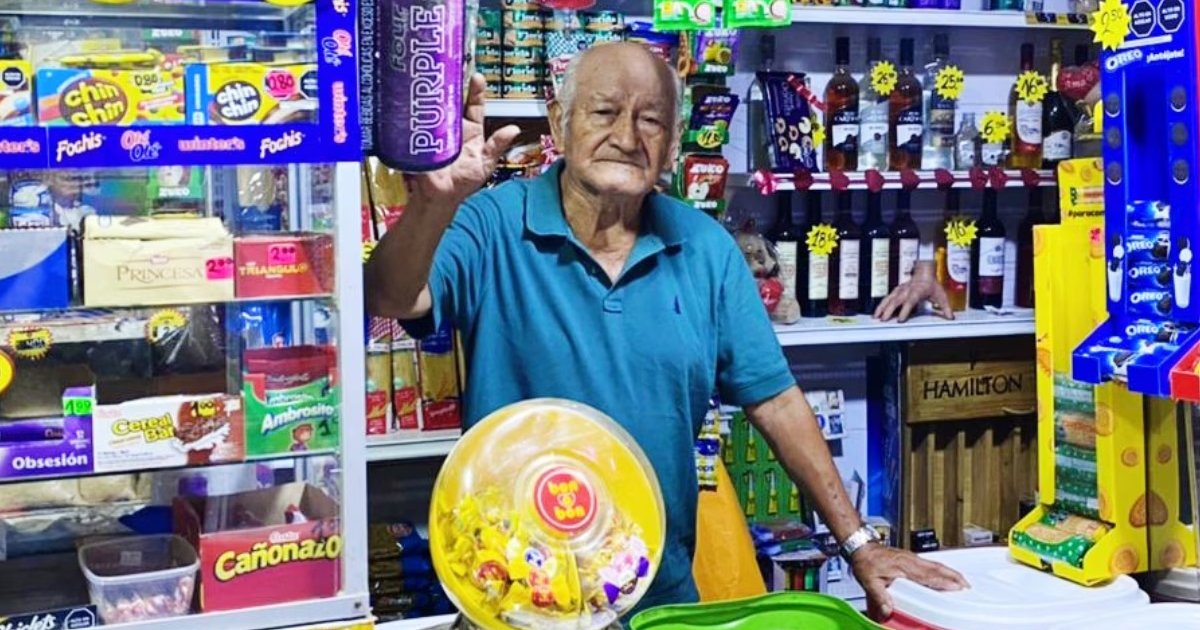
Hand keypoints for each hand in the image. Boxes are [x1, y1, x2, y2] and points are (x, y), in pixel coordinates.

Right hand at [405, 74, 520, 210]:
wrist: (440, 197)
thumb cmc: (464, 181)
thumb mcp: (485, 163)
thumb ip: (497, 146)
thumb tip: (513, 129)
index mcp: (470, 129)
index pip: (474, 105)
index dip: (476, 91)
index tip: (477, 77)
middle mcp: (452, 126)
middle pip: (451, 100)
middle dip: (450, 84)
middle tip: (450, 70)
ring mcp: (434, 130)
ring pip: (433, 107)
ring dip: (432, 95)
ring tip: (432, 80)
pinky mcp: (418, 138)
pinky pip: (416, 123)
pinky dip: (414, 113)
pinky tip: (413, 102)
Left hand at [850, 544, 967, 619]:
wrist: (861, 546)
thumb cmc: (865, 561)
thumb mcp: (869, 580)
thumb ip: (879, 595)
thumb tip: (887, 609)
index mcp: (904, 567)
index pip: (928, 575)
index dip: (944, 581)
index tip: (957, 587)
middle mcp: (910, 561)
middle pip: (938, 568)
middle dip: (954, 576)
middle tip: (967, 586)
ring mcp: (911, 558)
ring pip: (935, 564)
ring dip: (950, 572)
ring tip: (961, 581)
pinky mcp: (910, 558)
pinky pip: (930, 563)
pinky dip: (941, 568)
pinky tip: (944, 574)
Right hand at [874, 261, 953, 322]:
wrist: (924, 271)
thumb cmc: (931, 284)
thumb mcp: (940, 295)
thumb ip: (945, 307)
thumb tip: (950, 317)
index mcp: (917, 291)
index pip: (910, 301)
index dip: (905, 310)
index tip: (900, 319)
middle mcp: (907, 290)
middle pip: (896, 300)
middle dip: (889, 310)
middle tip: (884, 320)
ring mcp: (900, 290)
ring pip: (889, 299)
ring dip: (881, 308)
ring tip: (876, 317)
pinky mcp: (896, 291)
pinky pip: (887, 298)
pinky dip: (881, 306)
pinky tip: (877, 313)